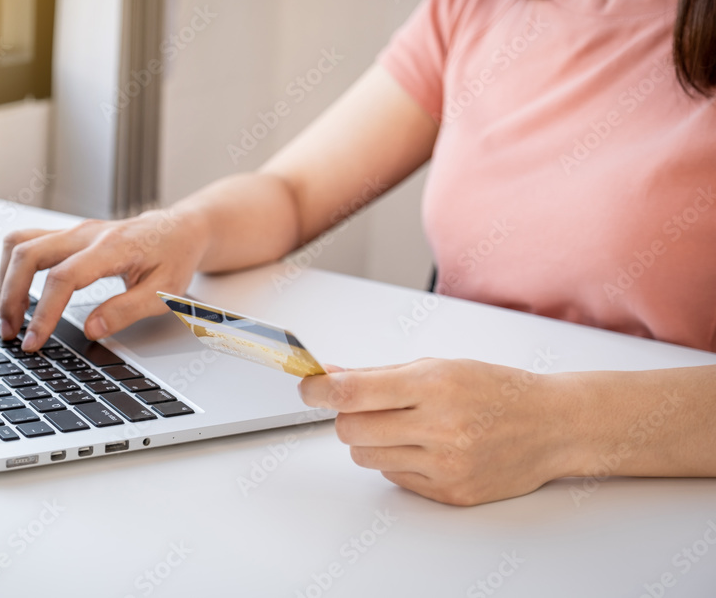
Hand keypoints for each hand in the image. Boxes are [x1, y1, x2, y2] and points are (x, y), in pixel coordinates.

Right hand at [0, 208, 209, 350]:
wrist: (179, 230)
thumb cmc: (174, 258)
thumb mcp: (164, 293)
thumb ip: (127, 311)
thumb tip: (91, 330)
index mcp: (112, 247)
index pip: (63, 278)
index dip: (44, 313)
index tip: (34, 341)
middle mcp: (86, 234)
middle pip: (28, 254)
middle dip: (10, 296)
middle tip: (11, 333)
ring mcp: (74, 231)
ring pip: (19, 243)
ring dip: (5, 280)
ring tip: (10, 316)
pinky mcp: (68, 235)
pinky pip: (26, 242)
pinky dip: (13, 268)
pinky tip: (16, 293)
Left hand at [299, 358, 579, 505]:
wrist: (552, 426)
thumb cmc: (496, 390)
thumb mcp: (440, 366)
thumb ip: (380, 374)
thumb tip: (330, 374)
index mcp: (435, 385)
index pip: (354, 391)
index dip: (319, 390)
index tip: (307, 388)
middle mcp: (439, 426)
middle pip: (351, 429)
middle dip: (348, 416)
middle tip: (365, 407)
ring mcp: (445, 464)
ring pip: (366, 457)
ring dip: (370, 441)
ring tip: (400, 427)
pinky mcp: (450, 492)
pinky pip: (394, 478)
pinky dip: (397, 462)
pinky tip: (424, 447)